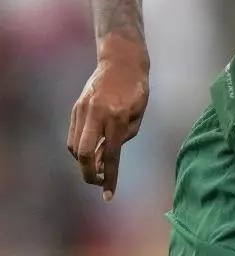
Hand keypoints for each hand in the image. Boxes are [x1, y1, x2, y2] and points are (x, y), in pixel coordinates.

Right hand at [67, 57, 148, 200]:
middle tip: (97, 182)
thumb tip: (105, 160)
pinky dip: (80, 148)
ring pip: (75, 147)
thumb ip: (123, 137)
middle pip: (83, 154)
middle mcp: (96, 115)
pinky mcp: (76, 108)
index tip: (108, 195)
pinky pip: (74, 135)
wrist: (121, 60)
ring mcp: (83, 111)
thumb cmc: (137, 88)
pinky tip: (92, 149)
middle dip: (87, 174)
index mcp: (117, 117)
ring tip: (98, 164)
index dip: (109, 177)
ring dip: (84, 161)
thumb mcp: (138, 113)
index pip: (111, 155)